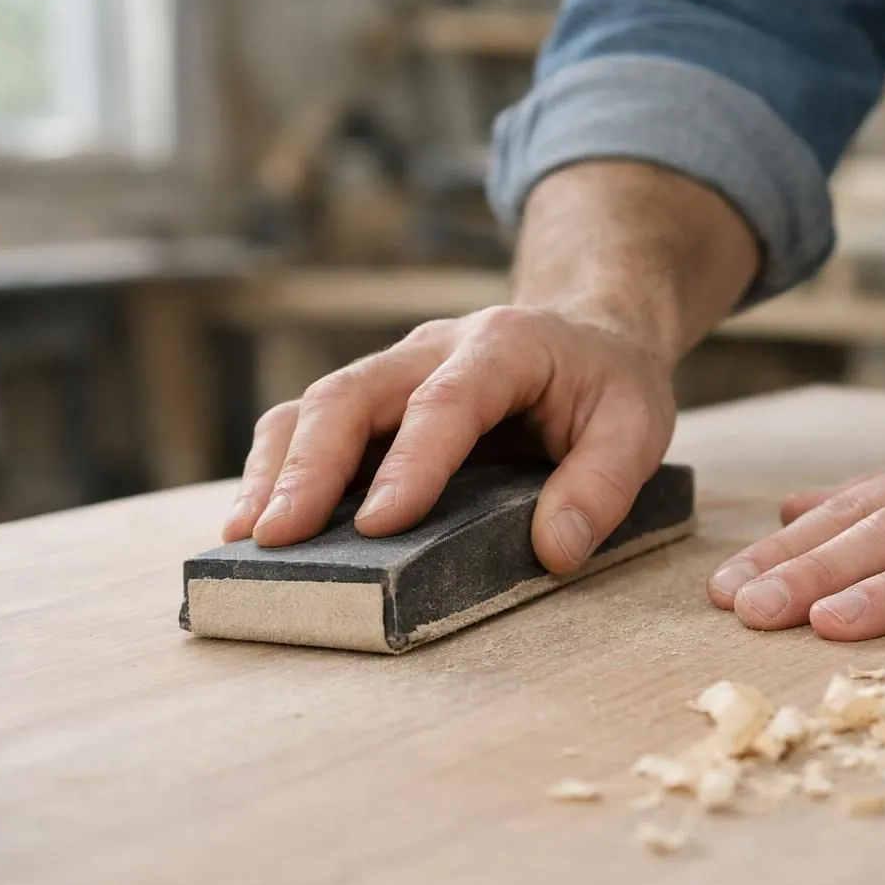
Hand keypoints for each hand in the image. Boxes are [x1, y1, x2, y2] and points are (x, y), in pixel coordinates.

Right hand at [223, 303, 676, 573]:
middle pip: (352, 393)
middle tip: (278, 536)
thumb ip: (602, 485)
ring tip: (247, 536)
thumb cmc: (609, 384)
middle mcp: (434, 348)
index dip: (410, 461)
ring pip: (316, 405)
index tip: (380, 524)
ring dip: (277, 469)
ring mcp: (395, 370)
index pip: (446, 402)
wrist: (589, 334)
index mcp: (503, 346)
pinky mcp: (376, 400)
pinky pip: (310, 424)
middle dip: (310, 467)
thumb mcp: (637, 425)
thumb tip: (556, 551)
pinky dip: (277, 469)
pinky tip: (255, 521)